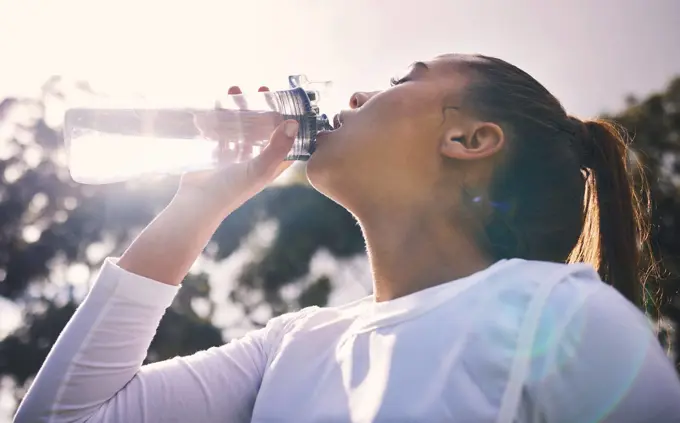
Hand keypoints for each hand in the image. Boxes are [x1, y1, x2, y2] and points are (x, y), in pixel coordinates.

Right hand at [175, 86, 297, 215]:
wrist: (197, 203)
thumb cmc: (231, 189)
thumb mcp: (258, 168)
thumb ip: (277, 148)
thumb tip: (294, 123)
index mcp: (271, 166)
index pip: (288, 141)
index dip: (290, 121)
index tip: (288, 100)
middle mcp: (257, 162)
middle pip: (265, 130)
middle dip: (263, 108)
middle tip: (261, 89)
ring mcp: (237, 159)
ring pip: (243, 128)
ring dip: (240, 109)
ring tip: (234, 90)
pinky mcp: (219, 157)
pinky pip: (223, 133)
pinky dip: (219, 119)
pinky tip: (215, 105)